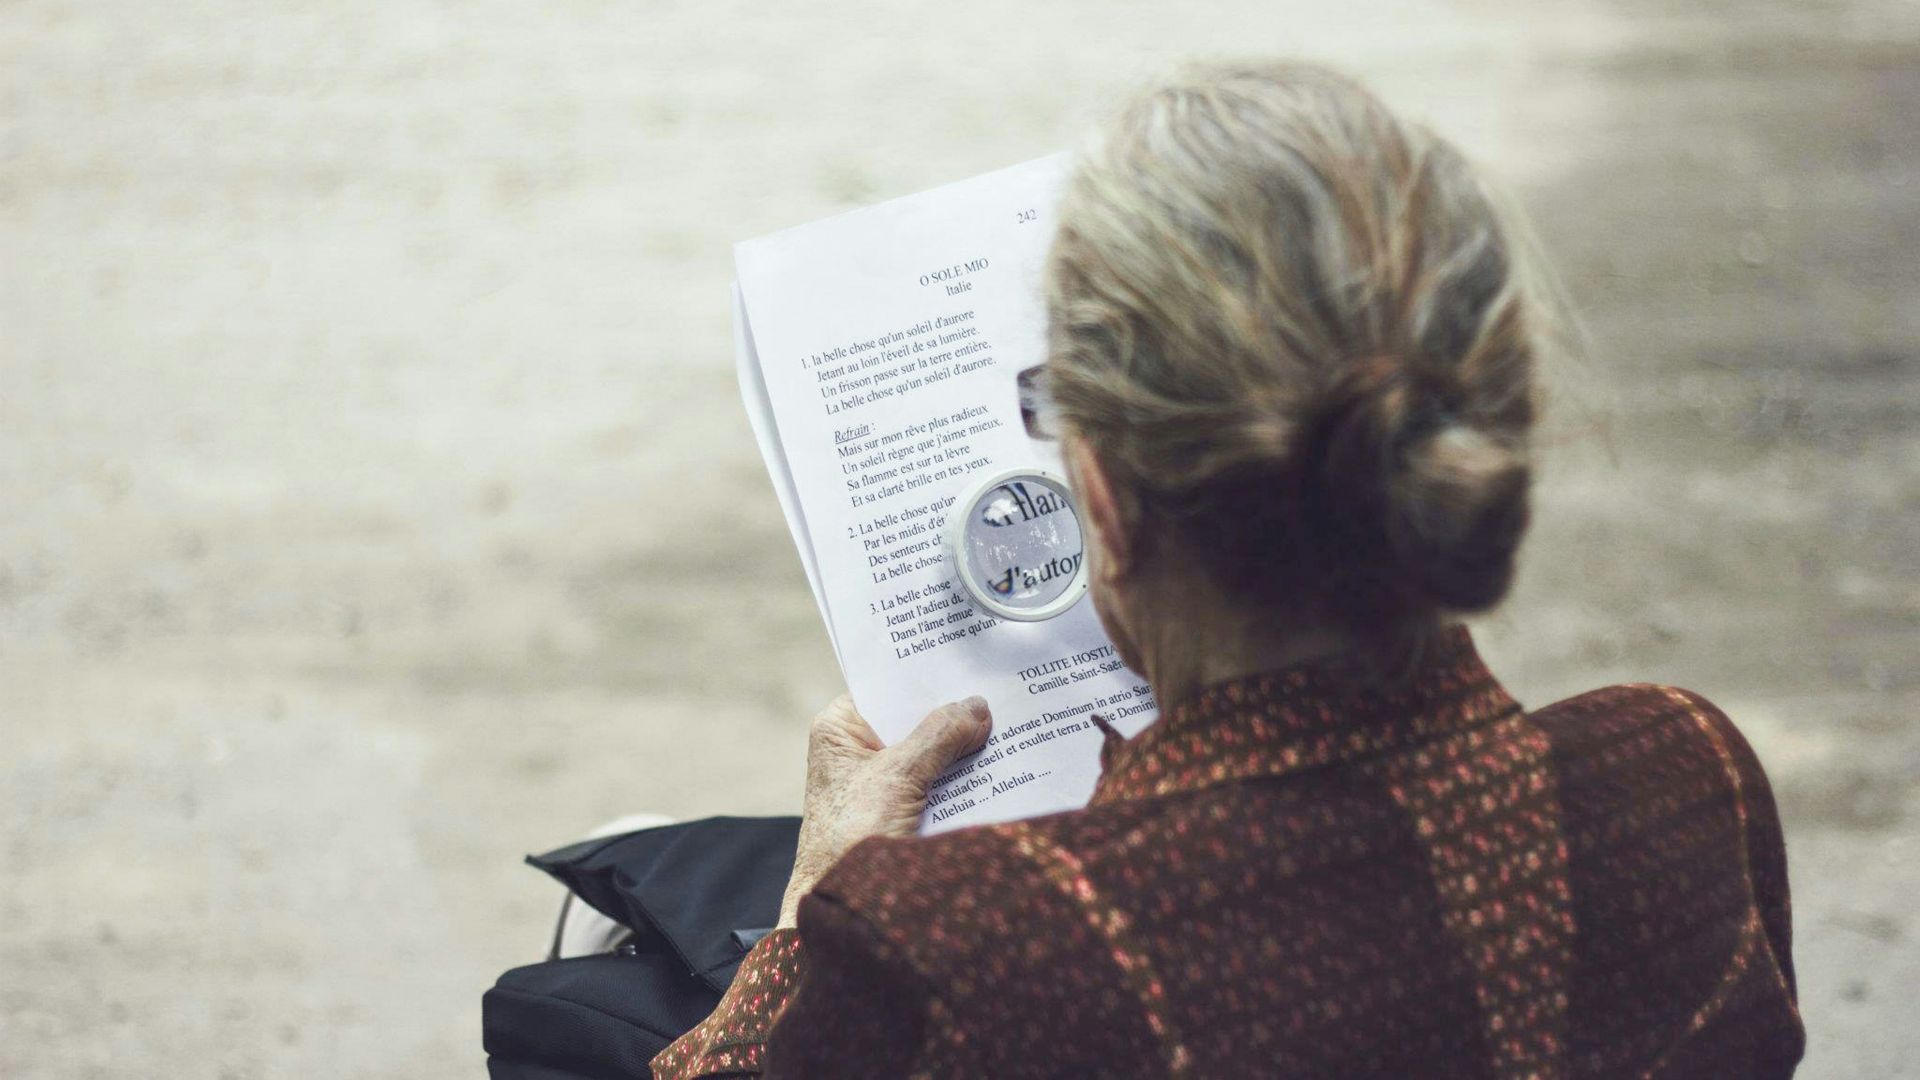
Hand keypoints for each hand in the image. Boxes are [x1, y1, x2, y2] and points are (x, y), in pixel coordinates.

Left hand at [778, 694, 991, 927]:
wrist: (843, 913)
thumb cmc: (851, 840)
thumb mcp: (898, 776)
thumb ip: (938, 736)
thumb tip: (976, 707)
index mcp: (841, 729)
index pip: (888, 686)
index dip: (926, 675)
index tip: (971, 660)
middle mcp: (859, 750)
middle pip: (915, 719)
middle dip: (955, 713)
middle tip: (1002, 693)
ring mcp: (883, 782)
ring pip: (932, 753)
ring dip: (966, 748)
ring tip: (1013, 724)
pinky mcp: (903, 812)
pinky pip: (940, 784)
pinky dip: (966, 779)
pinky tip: (1003, 766)